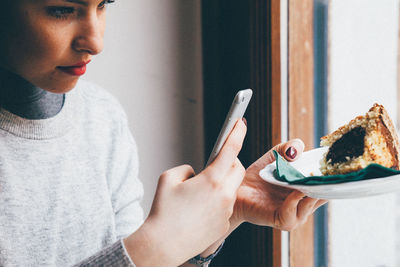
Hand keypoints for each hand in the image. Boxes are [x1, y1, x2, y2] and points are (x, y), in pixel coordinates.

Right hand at [124, 120, 246, 266]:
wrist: (163, 245)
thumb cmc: (163, 212)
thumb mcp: (168, 178)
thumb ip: (186, 169)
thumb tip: (197, 173)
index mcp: (211, 179)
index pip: (230, 149)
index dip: (236, 132)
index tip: (241, 122)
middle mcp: (224, 194)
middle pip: (237, 168)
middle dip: (229, 162)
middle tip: (214, 165)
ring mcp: (226, 211)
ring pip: (232, 188)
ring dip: (222, 183)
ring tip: (201, 192)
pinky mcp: (224, 224)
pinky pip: (226, 205)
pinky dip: (218, 201)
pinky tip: (200, 209)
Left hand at [233, 139, 327, 229]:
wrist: (238, 189)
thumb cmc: (259, 174)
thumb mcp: (276, 155)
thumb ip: (289, 148)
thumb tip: (297, 150)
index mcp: (308, 188)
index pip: (329, 183)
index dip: (335, 173)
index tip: (341, 161)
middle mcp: (305, 203)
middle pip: (324, 193)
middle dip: (328, 181)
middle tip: (332, 168)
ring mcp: (296, 213)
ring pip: (311, 203)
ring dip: (312, 190)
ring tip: (311, 177)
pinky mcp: (283, 220)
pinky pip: (293, 212)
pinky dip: (295, 200)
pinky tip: (295, 190)